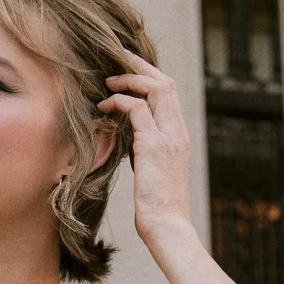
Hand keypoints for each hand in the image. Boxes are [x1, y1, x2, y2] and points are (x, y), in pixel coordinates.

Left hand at [96, 49, 192, 242]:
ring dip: (129, 81)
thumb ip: (146, 147)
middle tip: (117, 58)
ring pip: (156, 89)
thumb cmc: (157, 203)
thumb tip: (129, 135)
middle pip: (166, 82)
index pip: (170, 92)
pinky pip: (137, 110)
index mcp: (179, 135)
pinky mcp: (154, 146)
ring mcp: (169, 137)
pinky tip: (103, 108)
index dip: (149, 75)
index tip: (128, 66)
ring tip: (107, 83)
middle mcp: (178, 131)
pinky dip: (119, 102)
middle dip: (140, 66)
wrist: (167, 225)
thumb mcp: (152, 169)